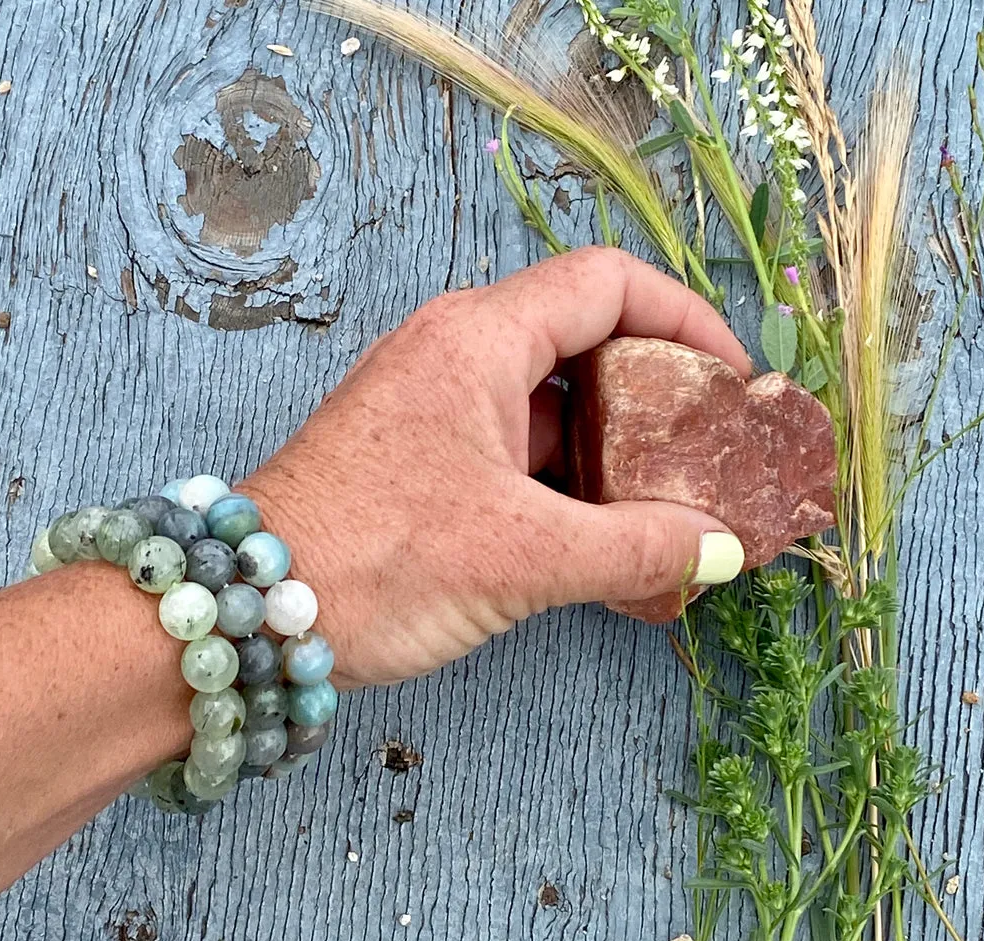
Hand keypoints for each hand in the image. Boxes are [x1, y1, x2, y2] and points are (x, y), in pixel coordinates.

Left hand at [241, 247, 750, 687]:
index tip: (733, 381)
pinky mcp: (415, 462)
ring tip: (669, 509)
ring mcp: (429, 409)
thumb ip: (636, 549)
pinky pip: (510, 456)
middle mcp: (451, 354)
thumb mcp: (522, 557)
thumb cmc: (374, 561)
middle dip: (654, 397)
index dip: (686, 320)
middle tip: (707, 453)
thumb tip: (722, 551)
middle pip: (581, 344)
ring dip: (609, 456)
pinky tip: (602, 543)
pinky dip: (561, 491)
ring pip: (546, 410)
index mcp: (477, 338)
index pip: (607, 282)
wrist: (250, 615)